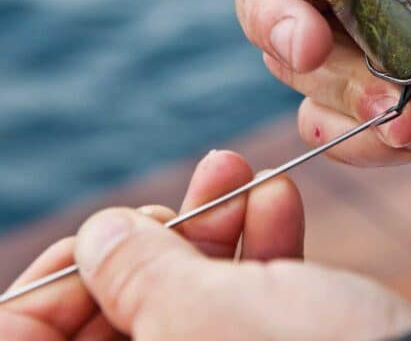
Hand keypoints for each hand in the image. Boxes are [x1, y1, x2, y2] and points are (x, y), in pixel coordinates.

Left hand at [0, 151, 410, 339]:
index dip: (51, 293)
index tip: (101, 241)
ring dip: (215, 227)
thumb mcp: (204, 315)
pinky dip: (258, 248)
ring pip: (189, 298)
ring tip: (243, 174)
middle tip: (186, 198)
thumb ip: (132, 271)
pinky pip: (246, 301)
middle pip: (118, 317)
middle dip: (152, 241)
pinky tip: (278, 199)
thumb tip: (100, 235)